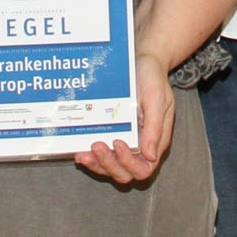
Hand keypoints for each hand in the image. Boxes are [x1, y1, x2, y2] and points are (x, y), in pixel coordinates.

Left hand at [78, 52, 175, 184]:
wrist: (143, 62)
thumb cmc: (153, 79)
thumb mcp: (157, 100)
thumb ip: (155, 128)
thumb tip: (150, 155)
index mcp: (155, 141)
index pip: (144, 168)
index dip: (129, 163)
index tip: (118, 142)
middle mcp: (139, 146)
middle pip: (124, 173)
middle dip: (108, 164)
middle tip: (96, 145)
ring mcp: (124, 142)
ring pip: (110, 168)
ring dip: (96, 164)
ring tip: (83, 153)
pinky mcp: (111, 134)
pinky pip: (100, 154)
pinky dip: (90, 156)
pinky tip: (79, 149)